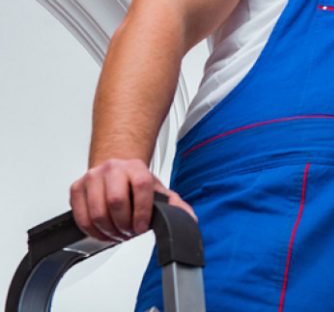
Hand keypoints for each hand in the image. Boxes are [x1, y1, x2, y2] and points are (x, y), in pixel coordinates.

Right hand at [70, 159, 195, 241]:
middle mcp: (113, 168)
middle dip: (124, 224)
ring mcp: (92, 177)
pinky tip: (103, 233)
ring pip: (97, 212)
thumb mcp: (157, 191)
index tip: (142, 227)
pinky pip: (81, 216)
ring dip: (108, 231)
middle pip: (116, 201)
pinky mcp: (76, 188)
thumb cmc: (136, 183)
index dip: (142, 211)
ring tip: (117, 234)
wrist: (115, 171)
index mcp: (136, 167)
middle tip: (129, 233)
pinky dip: (92, 231)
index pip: (141, 186)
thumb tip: (189, 220)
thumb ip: (174, 205)